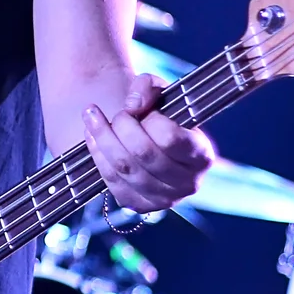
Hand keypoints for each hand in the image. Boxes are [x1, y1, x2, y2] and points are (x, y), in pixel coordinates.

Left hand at [82, 75, 213, 213]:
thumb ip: (148, 87)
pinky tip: (92, 137)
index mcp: (201, 154)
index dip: (150, 120)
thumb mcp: (161, 92)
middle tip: (116, 112)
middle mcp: (188, 183)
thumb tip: (132, 105)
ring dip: (103, 139)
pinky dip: (98, 157)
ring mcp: (165, 199)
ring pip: (125, 169)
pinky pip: (113, 182)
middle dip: (122, 127)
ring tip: (91, 116)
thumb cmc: (162, 116)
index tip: (142, 109)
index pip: (170, 138)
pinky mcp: (141, 206)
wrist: (153, 141)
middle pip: (144, 154)